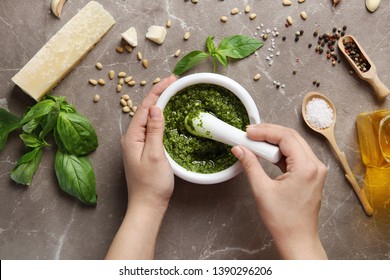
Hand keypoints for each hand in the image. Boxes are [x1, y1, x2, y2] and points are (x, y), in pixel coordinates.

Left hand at [105, 75, 175, 259]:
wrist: (147, 205)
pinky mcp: (143, 149)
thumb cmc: (152, 184)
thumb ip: (155, 130)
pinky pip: (151, 127)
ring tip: (171, 92)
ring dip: (159, 103)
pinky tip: (167, 114)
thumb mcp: (155, 155)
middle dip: (159, 93)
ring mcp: (136, 143)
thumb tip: (156, 108)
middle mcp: (131, 137)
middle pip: (145, 109)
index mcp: (132, 136)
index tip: (171, 79)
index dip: (158, 91)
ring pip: (148, 117)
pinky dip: (160, 117)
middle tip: (174, 82)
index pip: (145, 107)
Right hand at [231, 123, 327, 259]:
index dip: (265, 131)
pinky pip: (296, 155)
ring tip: (255, 142)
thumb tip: (240, 149)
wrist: (297, 239)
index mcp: (306, 168)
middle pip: (292, 137)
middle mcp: (316, 166)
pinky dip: (281, 151)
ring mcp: (316, 170)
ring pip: (294, 144)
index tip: (248, 132)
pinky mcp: (312, 174)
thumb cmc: (284, 220)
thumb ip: (250, 165)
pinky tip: (267, 153)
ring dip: (274, 141)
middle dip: (269, 132)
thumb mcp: (262, 190)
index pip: (286, 137)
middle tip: (250, 134)